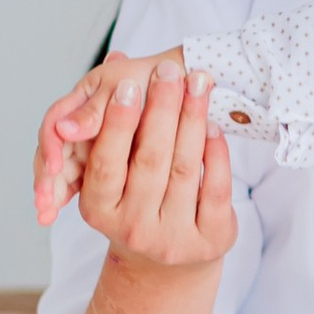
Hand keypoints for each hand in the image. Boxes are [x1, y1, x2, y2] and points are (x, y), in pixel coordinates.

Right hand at [36, 51, 225, 248]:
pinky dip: (216, 151)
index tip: (129, 84)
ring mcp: (172, 240)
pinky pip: (216, 187)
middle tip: (170, 72)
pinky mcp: (210, 240)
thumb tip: (115, 58)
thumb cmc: (135, 196)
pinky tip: (215, 124)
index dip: (117, 122)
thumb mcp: (114, 166)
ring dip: (192, 119)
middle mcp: (132, 229)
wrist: (167, 255)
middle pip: (149, 160)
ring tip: (198, 83)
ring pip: (184, 169)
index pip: (105, 161)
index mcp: (98, 210)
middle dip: (161, 109)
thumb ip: (112, 115)